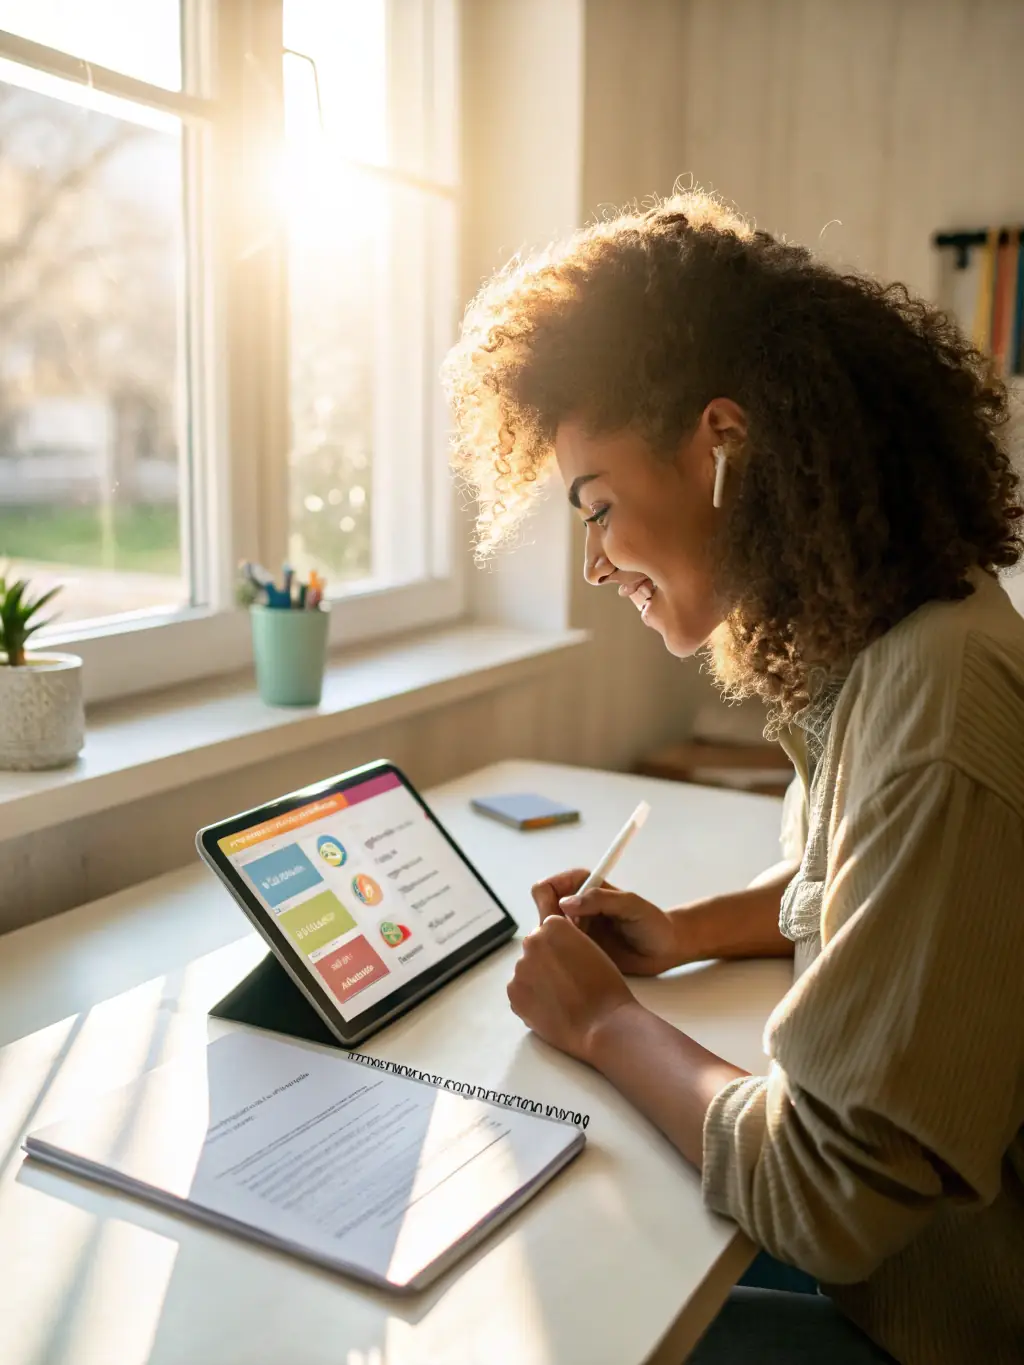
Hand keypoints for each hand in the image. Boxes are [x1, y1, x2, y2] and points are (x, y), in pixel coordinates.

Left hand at [507, 915, 637, 1062]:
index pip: (549, 929)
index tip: (572, 962)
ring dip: (537, 981)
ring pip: (526, 971)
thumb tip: (552, 949)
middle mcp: (532, 942)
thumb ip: (567, 941)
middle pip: (535, 948)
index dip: (561, 947)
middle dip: (545, 962)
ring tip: (560, 999)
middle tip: (565, 982)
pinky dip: (531, 999)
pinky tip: (551, 1009)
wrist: (602, 1024)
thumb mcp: (590, 948)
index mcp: (553, 926)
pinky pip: (520, 992)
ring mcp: (520, 969)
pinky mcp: (513, 994)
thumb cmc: (605, 985)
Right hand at [531, 868, 680, 975]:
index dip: (548, 901)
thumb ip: (600, 899)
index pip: (548, 886)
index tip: (563, 916)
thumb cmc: (652, 923)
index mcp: (583, 886)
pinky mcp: (577, 951)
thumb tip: (565, 904)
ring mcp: (574, 930)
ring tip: (581, 952)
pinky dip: (560, 958)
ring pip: (545, 935)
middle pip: (541, 911)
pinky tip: (578, 965)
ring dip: (555, 944)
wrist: (665, 950)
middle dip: (549, 925)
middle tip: (573, 937)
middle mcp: (574, 907)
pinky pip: (556, 954)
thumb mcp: (631, 905)